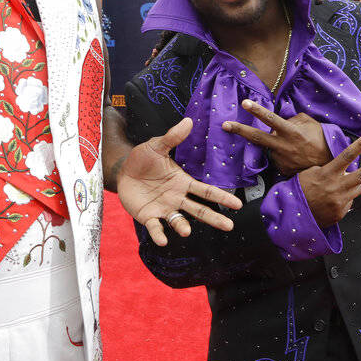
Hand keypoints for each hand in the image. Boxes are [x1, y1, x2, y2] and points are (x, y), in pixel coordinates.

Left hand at [116, 118, 243, 245]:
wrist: (122, 171)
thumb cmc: (143, 159)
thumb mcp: (157, 146)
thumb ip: (172, 137)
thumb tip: (188, 120)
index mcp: (183, 182)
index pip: (206, 191)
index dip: (222, 197)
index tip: (237, 205)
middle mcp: (177, 198)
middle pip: (199, 210)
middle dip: (214, 218)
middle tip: (229, 226)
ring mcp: (164, 209)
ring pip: (179, 221)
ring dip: (183, 227)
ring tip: (187, 232)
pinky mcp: (149, 217)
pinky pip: (156, 227)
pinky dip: (159, 234)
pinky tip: (163, 240)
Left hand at [221, 99, 331, 175]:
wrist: (329, 166)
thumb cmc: (321, 141)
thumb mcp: (311, 124)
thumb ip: (293, 119)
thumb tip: (281, 119)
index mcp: (291, 132)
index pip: (271, 119)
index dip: (258, 110)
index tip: (244, 103)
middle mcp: (283, 146)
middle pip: (257, 137)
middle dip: (239, 130)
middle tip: (224, 125)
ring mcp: (281, 159)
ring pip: (268, 147)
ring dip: (274, 143)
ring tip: (293, 145)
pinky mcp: (281, 169)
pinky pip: (276, 157)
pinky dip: (281, 153)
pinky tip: (293, 155)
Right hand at [297, 132, 360, 227]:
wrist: (295, 215)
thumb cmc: (301, 189)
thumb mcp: (309, 173)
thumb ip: (328, 168)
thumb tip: (345, 168)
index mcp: (328, 173)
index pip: (347, 155)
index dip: (360, 144)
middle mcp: (337, 186)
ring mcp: (341, 200)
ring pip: (358, 187)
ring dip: (351, 186)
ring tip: (334, 189)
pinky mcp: (342, 212)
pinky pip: (350, 201)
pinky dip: (344, 199)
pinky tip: (331, 201)